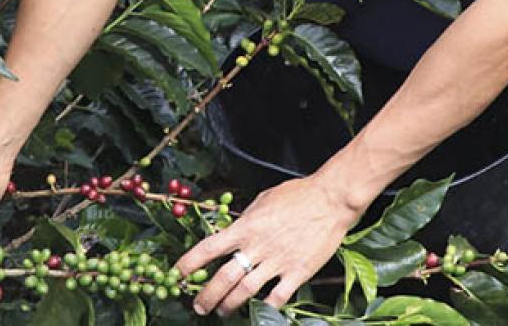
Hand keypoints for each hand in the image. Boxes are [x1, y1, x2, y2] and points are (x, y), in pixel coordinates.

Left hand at [173, 174, 364, 316]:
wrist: (330, 199)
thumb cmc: (297, 194)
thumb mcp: (263, 200)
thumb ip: (247, 218)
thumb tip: (234, 227)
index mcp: (246, 227)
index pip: (209, 247)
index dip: (190, 262)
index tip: (176, 273)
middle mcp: (257, 246)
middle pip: (224, 277)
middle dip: (207, 295)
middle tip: (198, 306)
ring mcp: (277, 261)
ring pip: (245, 291)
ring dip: (229, 305)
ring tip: (222, 312)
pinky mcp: (297, 272)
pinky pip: (277, 297)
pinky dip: (267, 306)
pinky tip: (261, 310)